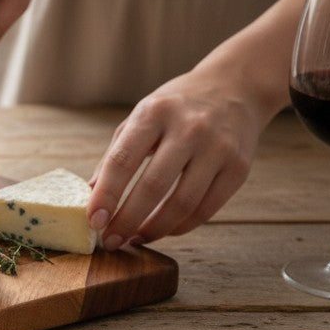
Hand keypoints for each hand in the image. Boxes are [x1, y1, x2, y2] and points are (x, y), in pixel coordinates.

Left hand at [88, 71, 273, 248]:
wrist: (234, 88)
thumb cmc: (175, 107)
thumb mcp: (139, 118)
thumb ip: (115, 156)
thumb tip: (90, 196)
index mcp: (154, 113)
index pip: (123, 161)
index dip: (106, 195)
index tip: (93, 221)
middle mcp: (188, 129)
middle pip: (153, 187)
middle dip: (127, 221)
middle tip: (110, 241)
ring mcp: (218, 148)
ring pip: (183, 204)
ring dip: (155, 229)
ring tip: (135, 239)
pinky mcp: (239, 167)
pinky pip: (207, 208)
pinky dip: (181, 226)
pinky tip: (164, 230)